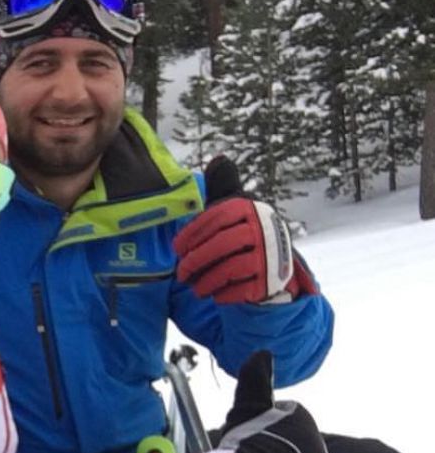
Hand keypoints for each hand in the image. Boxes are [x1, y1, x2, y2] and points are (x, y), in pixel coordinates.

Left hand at [173, 156, 293, 303]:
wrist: (276, 268)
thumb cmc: (245, 235)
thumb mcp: (235, 211)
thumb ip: (224, 188)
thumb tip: (219, 158)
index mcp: (251, 208)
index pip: (216, 217)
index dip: (192, 233)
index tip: (176, 248)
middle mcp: (265, 229)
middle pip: (222, 245)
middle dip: (196, 260)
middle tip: (181, 273)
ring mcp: (270, 256)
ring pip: (230, 268)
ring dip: (206, 280)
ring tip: (195, 287)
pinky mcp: (271, 280)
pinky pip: (240, 289)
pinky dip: (223, 293)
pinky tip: (214, 294)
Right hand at [219, 351, 328, 452]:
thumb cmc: (250, 445)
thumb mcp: (247, 406)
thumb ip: (255, 379)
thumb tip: (263, 352)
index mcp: (304, 421)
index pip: (281, 415)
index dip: (259, 422)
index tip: (245, 433)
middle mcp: (317, 447)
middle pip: (287, 441)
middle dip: (269, 445)